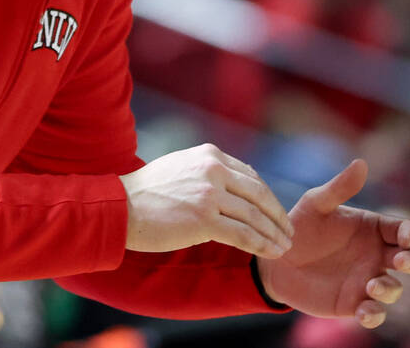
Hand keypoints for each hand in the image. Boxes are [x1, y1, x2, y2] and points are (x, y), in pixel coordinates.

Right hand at [120, 143, 293, 257]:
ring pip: (255, 217)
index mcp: (209, 155)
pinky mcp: (204, 219)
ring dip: (274, 234)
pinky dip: (261, 245)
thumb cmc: (147, 191)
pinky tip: (269, 253)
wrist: (121, 207)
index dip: (267, 197)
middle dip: (278, 216)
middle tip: (288, 232)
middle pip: (259, 194)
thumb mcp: (181, 167)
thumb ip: (208, 172)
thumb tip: (235, 186)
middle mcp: (213, 169)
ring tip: (283, 247)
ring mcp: (209, 193)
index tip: (275, 212)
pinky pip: (243, 234)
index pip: (250, 176)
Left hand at [257, 159, 409, 328]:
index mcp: (371, 229)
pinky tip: (364, 311)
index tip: (405, 236)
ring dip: (389, 289)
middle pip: (408, 259)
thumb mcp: (315, 204)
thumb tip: (362, 163)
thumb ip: (339, 188)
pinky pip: (373, 313)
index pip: (401, 230)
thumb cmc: (299, 226)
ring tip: (372, 286)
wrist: (275, 259)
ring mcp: (367, 280)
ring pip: (393, 289)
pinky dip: (374, 315)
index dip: (409, 233)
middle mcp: (375, 255)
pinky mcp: (353, 303)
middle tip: (401, 261)